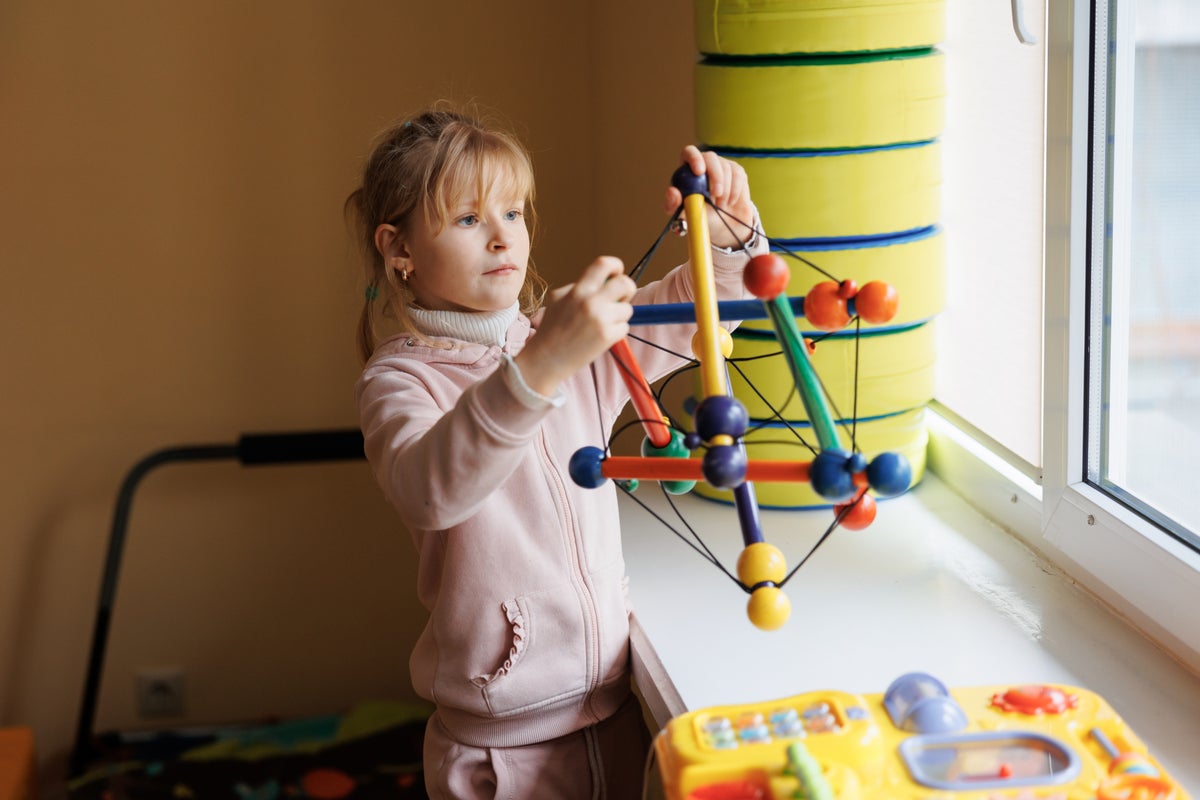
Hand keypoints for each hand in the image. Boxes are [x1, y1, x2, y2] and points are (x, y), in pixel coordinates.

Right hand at [515, 256, 635, 394]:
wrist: (546, 359)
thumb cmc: (552, 329)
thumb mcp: (558, 299)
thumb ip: (580, 287)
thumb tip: (606, 282)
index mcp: (578, 290)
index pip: (604, 264)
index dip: (616, 265)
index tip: (616, 273)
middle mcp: (590, 302)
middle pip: (626, 284)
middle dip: (627, 290)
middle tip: (620, 298)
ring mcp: (600, 320)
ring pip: (627, 309)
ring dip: (619, 316)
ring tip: (600, 324)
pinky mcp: (607, 337)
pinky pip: (624, 328)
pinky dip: (615, 332)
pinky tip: (598, 337)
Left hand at [664, 145, 756, 249]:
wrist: (722, 225)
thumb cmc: (700, 217)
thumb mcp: (683, 215)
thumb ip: (673, 205)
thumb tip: (672, 191)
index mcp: (688, 169)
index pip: (689, 152)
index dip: (694, 158)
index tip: (699, 171)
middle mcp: (705, 163)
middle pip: (710, 157)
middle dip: (715, 176)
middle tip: (716, 194)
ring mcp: (721, 165)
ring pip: (725, 168)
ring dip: (724, 190)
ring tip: (720, 206)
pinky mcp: (736, 171)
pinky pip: (738, 175)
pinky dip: (734, 191)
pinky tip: (729, 202)